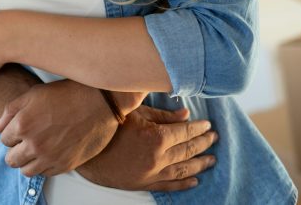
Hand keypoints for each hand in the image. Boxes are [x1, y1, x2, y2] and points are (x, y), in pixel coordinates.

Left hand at [0, 80, 119, 176]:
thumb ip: (10, 111)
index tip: (21, 127)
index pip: (3, 139)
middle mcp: (35, 144)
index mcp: (23, 125)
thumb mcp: (33, 94)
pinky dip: (44, 165)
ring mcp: (51, 157)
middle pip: (11, 160)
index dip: (11, 133)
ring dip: (28, 161)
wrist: (99, 102)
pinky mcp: (65, 165)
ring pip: (26, 172)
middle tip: (25, 140)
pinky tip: (50, 151)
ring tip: (36, 148)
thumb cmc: (65, 94)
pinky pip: (46, 174)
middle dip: (15, 150)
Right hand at [76, 105, 216, 191]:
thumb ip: (162, 115)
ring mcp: (151, 173)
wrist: (86, 150)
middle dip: (203, 143)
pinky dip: (184, 184)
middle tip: (214, 138)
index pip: (185, 132)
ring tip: (211, 158)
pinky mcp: (144, 183)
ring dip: (200, 164)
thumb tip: (185, 114)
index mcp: (155, 137)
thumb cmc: (108, 126)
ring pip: (183, 169)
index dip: (198, 128)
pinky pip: (170, 185)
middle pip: (187, 150)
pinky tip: (195, 180)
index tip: (208, 125)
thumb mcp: (134, 113)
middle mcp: (157, 157)